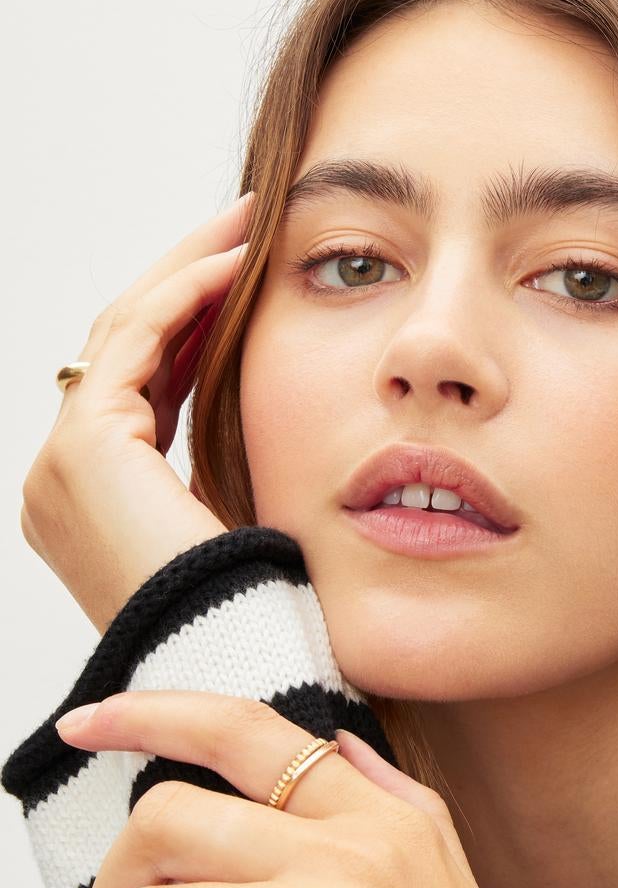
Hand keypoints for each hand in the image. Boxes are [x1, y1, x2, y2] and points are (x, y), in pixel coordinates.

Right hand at [20, 192, 257, 634]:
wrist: (238, 665)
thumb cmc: (256, 620)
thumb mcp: (243, 527)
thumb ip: (233, 470)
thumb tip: (285, 419)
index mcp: (92, 503)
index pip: (140, 386)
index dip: (192, 324)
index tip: (247, 277)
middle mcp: (61, 481)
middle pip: (124, 348)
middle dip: (187, 280)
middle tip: (247, 223)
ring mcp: (63, 466)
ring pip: (126, 333)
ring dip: (189, 271)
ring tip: (248, 222)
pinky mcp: (86, 450)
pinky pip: (136, 344)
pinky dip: (186, 297)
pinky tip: (237, 263)